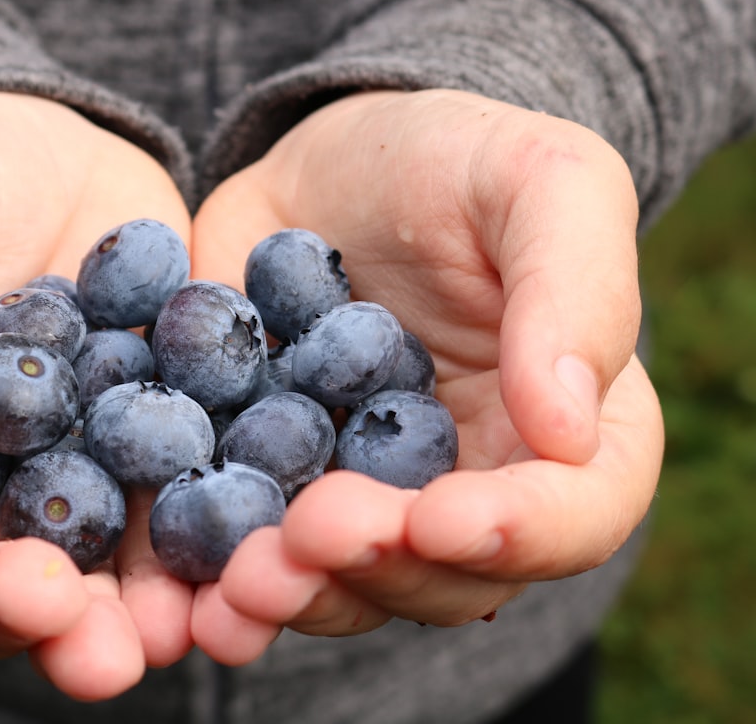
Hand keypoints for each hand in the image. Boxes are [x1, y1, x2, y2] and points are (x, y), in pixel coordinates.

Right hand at [0, 92, 195, 699]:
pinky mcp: (155, 448)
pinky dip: (210, 539)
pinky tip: (245, 552)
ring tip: (166, 632)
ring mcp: (68, 485)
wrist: (16, 139)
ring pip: (88, 577)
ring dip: (124, 616)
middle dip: (17, 610)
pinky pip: (180, 505)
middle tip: (56, 610)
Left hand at [187, 89, 663, 659]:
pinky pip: (253, 548)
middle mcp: (473, 487)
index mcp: (568, 429)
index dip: (519, 533)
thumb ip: (575, 291)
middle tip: (309, 538)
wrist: (330, 166)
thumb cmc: (459, 161)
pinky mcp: (277, 486)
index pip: (577, 512)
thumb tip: (569, 429)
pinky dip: (215, 580)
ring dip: (295, 595)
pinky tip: (179, 591)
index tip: (439, 520)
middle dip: (381, 571)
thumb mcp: (540, 181)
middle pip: (448, 574)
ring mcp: (368, 498)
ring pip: (347, 584)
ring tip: (234, 583)